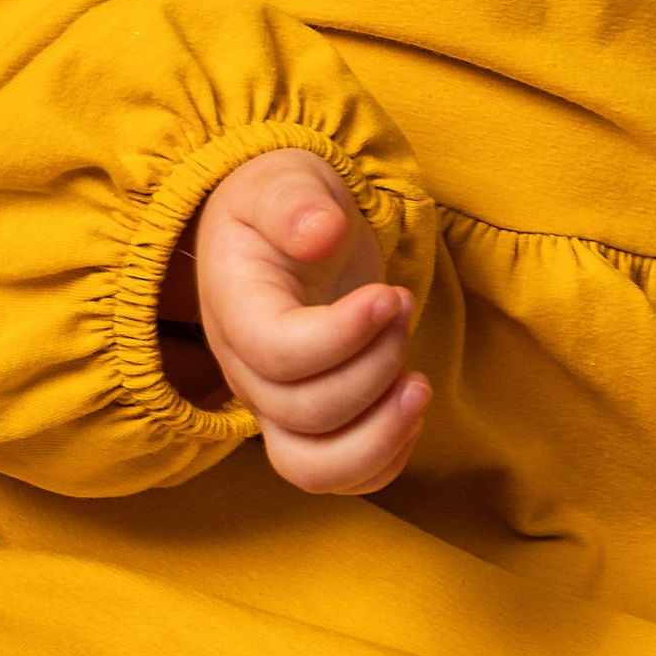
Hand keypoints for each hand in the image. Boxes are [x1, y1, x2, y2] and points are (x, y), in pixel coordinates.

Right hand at [181, 146, 428, 496]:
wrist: (277, 226)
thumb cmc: (281, 201)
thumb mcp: (283, 180)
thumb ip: (295, 203)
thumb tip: (321, 231)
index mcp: (235, 307)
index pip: (276, 353)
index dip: (340, 337)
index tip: (389, 295)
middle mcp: (245, 371)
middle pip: (304, 412)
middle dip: (373, 367)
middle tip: (402, 305)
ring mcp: (273, 405)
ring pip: (312, 467)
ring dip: (378, 436)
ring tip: (420, 385)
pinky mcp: (306, 423)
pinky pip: (336, 475)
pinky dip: (382, 459)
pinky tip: (410, 408)